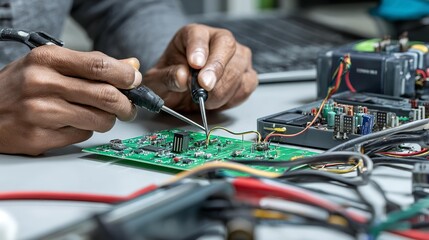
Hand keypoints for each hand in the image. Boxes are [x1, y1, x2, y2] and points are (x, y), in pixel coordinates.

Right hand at [0, 46, 141, 154]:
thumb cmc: (19, 86)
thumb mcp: (50, 65)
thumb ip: (90, 65)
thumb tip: (130, 66)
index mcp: (46, 59)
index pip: (99, 65)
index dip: (125, 75)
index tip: (134, 80)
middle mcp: (42, 84)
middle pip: (105, 95)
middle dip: (126, 104)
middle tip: (129, 108)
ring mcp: (40, 112)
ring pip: (99, 119)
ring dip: (107, 119)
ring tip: (98, 115)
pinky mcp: (39, 137)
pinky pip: (82, 135)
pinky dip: (85, 129)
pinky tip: (70, 123)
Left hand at [143, 24, 257, 111]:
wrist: (181, 93)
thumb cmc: (171, 80)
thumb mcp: (157, 81)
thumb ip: (167, 78)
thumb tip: (182, 77)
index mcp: (193, 35)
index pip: (198, 35)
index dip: (198, 49)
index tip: (195, 64)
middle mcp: (217, 41)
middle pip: (226, 47)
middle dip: (216, 69)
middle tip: (205, 87)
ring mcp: (236, 56)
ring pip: (239, 67)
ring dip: (222, 89)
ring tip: (205, 100)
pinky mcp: (246, 73)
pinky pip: (247, 84)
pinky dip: (234, 97)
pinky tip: (219, 101)